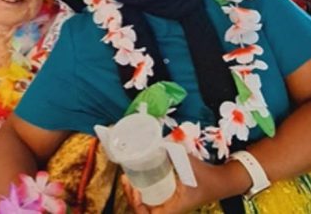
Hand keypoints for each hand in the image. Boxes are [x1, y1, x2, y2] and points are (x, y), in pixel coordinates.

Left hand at [122, 155, 237, 213]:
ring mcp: (169, 205)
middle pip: (143, 212)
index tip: (135, 189)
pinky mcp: (169, 199)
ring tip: (127, 179)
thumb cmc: (208, 176)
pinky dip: (141, 194)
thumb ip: (172, 153)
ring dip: (133, 196)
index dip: (137, 205)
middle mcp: (170, 208)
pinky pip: (151, 201)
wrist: (223, 181)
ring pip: (145, 207)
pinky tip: (136, 181)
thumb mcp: (189, 163)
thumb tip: (155, 142)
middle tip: (126, 179)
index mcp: (174, 206)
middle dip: (130, 197)